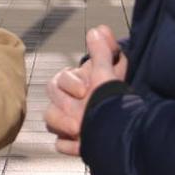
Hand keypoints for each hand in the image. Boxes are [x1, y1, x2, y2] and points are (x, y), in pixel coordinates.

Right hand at [45, 26, 123, 156]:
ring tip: (79, 131)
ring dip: (62, 126)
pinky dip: (69, 145)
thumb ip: (102, 51)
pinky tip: (82, 145)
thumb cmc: (113, 97)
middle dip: (62, 109)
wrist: (125, 128)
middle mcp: (67, 103)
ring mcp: (67, 123)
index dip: (69, 84)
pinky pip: (59, 144)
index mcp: (73, 85)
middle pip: (49, 102)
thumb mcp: (109, 73)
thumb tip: (98, 29)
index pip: (57, 81)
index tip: (84, 90)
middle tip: (79, 115)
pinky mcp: (70, 142)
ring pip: (50, 122)